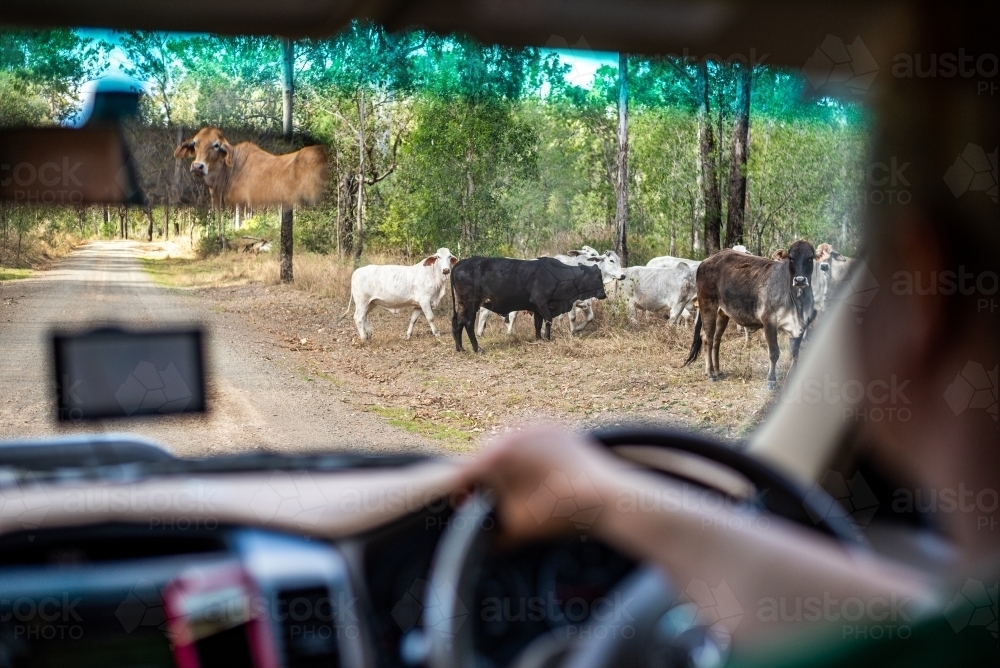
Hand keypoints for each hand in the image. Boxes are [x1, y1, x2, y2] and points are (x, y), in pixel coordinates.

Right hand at [461, 426, 627, 541]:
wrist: (611, 498)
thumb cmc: (561, 513)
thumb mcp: (518, 529)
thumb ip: (492, 533)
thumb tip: (483, 540)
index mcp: (499, 454)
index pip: (466, 472)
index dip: (461, 492)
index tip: (462, 505)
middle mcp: (515, 432)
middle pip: (487, 456)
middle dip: (485, 479)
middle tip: (486, 499)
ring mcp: (538, 427)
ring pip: (510, 446)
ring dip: (506, 466)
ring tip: (512, 490)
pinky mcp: (558, 430)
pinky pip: (532, 442)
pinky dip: (529, 458)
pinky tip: (535, 478)